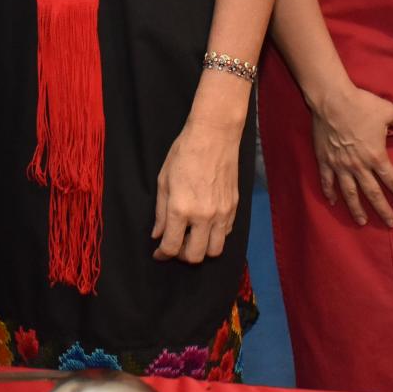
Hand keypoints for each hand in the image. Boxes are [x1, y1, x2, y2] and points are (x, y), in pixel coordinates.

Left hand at [153, 116, 241, 263]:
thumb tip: (158, 234)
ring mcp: (222, 213)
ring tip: (193, 238)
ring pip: (215, 250)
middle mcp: (203, 216)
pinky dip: (216, 235)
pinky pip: (227, 233)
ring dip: (202, 249)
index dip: (163, 255)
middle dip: (182, 256)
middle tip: (176, 246)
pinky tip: (207, 225)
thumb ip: (160, 212)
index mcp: (181, 209)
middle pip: (195, 256)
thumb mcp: (164, 180)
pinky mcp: (234, 206)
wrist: (214, 135)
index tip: (159, 253)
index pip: (172, 247)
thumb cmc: (184, 153)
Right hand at [312, 83, 392, 226]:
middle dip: (382, 210)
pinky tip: (333, 202)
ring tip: (362, 221)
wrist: (331, 100)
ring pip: (349, 193)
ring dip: (356, 209)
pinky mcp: (325, 160)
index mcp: (376, 156)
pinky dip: (330, 192)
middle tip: (390, 224)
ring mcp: (340, 165)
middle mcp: (359, 166)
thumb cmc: (361, 105)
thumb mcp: (388, 111)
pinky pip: (327, 181)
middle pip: (373, 193)